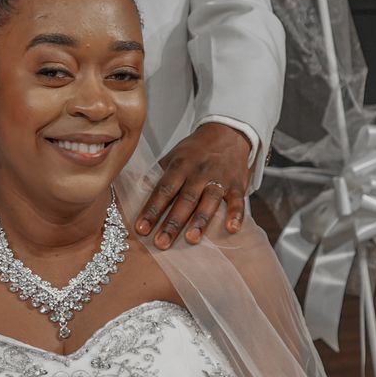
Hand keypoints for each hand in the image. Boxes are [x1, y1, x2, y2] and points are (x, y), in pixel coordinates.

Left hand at [136, 123, 252, 249]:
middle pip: (184, 200)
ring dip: (200, 221)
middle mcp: (199, 173)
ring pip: (209, 201)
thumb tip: (137, 191)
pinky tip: (231, 229)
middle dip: (173, 222)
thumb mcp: (173, 156)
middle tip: (162, 243)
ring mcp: (219, 179)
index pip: (163, 190)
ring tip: (191, 239)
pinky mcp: (237, 185)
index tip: (142, 229)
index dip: (152, 210)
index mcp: (179, 166)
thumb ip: (157, 175)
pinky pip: (238, 201)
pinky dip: (236, 215)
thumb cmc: (195, 150)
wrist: (227, 133)